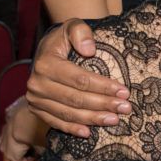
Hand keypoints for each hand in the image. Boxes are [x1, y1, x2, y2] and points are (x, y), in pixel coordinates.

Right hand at [0, 96, 42, 160]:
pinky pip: (9, 130)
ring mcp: (10, 121)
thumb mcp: (46, 140)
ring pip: (5, 139)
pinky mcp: (13, 114)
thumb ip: (41, 152)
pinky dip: (14, 136)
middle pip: (6, 149)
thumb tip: (40, 156)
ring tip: (29, 148)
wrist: (46, 98)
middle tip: (32, 157)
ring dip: (14, 147)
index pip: (14, 157)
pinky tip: (26, 136)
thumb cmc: (47, 122)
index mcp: (15, 138)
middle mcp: (8, 130)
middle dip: (18, 156)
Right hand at [26, 20, 129, 137]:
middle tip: (125, 108)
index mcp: (45, 63)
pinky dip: (72, 129)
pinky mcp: (37, 110)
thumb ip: (81, 32)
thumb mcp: (72, 26)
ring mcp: (35, 99)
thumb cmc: (66, 39)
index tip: (124, 91)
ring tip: (115, 120)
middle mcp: (37, 83)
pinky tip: (89, 133)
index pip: (79, 79)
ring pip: (68, 113)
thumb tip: (89, 49)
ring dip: (93, 119)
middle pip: (75, 98)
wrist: (48, 52)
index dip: (103, 86)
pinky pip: (56, 123)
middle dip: (103, 104)